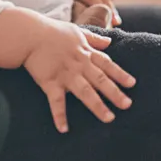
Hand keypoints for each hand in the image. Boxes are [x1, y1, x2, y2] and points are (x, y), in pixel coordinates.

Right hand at [22, 18, 135, 132]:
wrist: (29, 35)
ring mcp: (65, 74)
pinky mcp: (50, 82)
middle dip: (114, 92)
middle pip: (100, 80)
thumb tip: (109, 41)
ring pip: (84, 92)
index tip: (132, 84)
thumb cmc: (53, 32)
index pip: (107, 64)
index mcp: (86, 53)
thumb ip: (94, 38)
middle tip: (127, 105)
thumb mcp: (77, 31)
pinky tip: (63, 129)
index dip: (120, 74)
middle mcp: (79, 65)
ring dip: (97, 105)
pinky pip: (56, 102)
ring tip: (109, 118)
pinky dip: (59, 115)